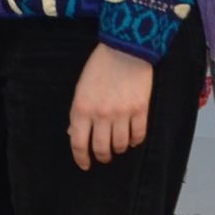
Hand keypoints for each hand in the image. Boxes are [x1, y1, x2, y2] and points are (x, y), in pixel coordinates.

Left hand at [68, 42, 152, 169]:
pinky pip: (138, 135)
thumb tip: (74, 133)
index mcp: (81, 108)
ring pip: (120, 145)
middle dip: (102, 156)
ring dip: (119, 149)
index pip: (78, 143)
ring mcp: (122, 114)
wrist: (124, 49)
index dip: (81, 158)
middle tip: (104, 157)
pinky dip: (136, 141)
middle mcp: (101, 114)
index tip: (84, 165)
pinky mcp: (140, 110)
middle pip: (101, 148)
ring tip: (118, 146)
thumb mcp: (81, 89)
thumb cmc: (100, 67)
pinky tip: (133, 139)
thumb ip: (78, 113)